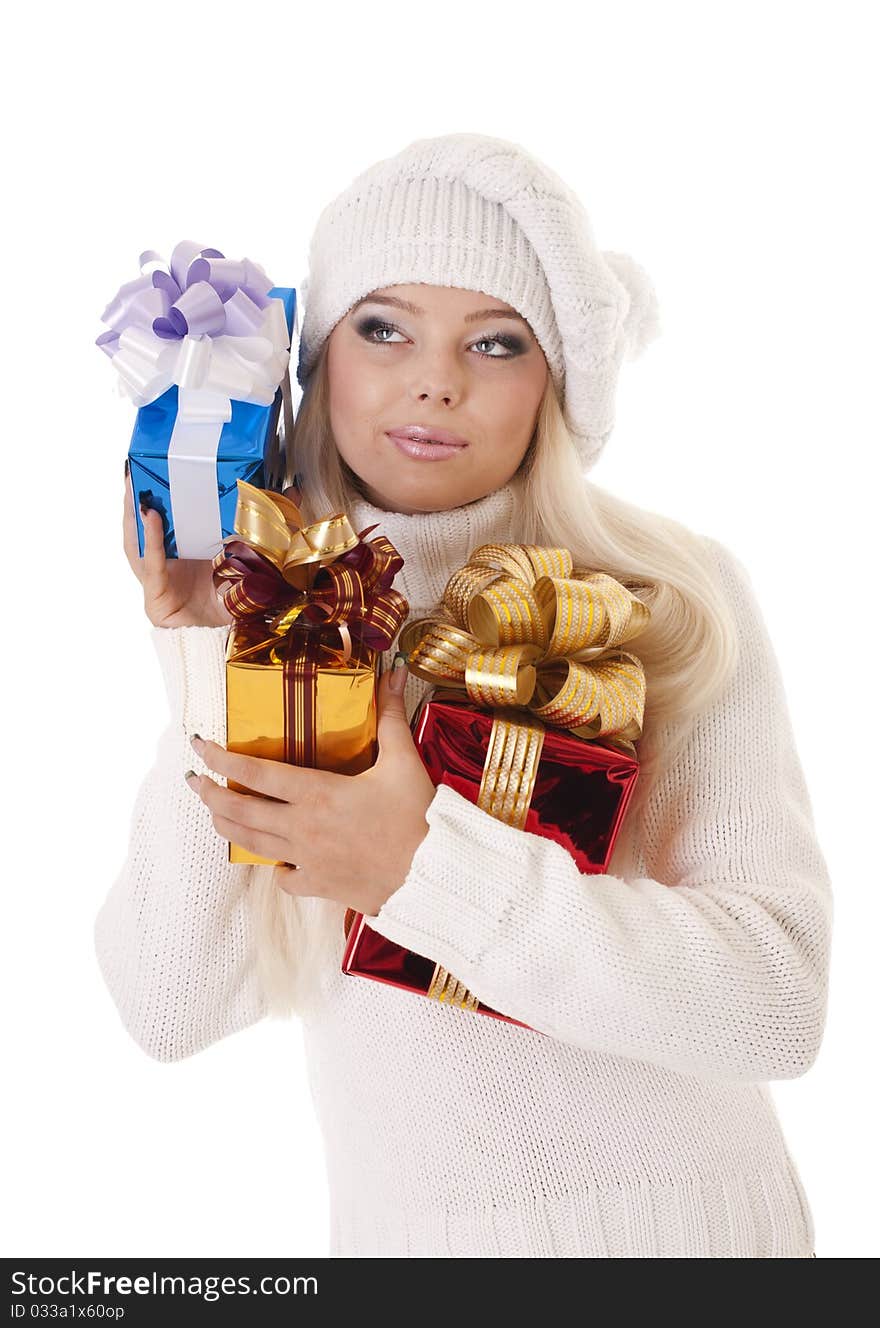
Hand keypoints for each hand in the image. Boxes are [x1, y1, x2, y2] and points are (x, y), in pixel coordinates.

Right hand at [123, 466, 301, 628]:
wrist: (230, 651)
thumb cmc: (240, 609)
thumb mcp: (257, 560)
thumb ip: (269, 529)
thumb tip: (291, 492)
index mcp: (187, 555)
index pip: (172, 517)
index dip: (164, 491)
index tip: (165, 460)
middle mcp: (168, 565)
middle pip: (148, 525)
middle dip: (141, 494)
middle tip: (141, 462)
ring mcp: (158, 581)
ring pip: (138, 541)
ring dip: (133, 510)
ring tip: (134, 480)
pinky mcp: (156, 597)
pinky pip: (150, 564)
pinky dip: (150, 539)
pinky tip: (150, 515)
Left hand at [184, 657, 435, 916]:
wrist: (435, 874)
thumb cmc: (420, 816)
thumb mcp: (403, 760)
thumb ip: (389, 715)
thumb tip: (391, 671)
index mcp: (317, 792)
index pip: (254, 772)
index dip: (219, 758)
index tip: (198, 746)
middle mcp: (303, 827)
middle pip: (239, 811)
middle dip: (209, 794)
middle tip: (192, 780)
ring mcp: (308, 859)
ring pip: (251, 843)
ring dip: (227, 826)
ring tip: (214, 813)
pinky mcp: (320, 885)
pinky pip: (284, 876)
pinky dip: (275, 865)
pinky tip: (276, 858)